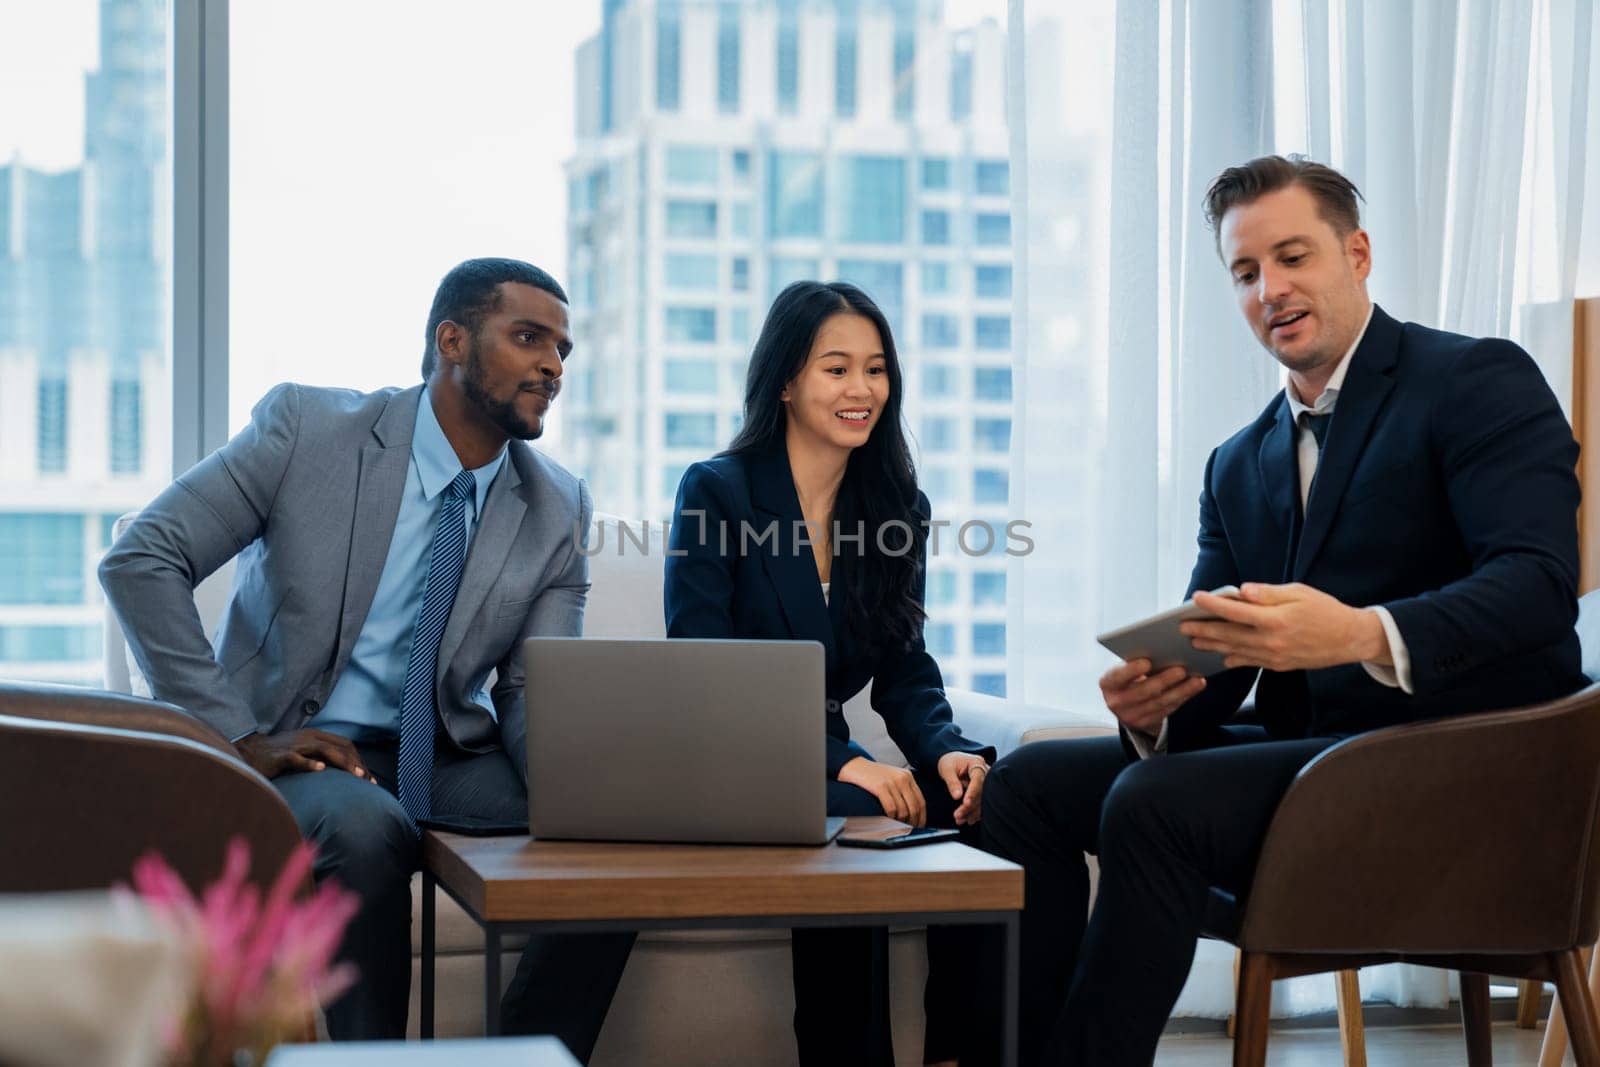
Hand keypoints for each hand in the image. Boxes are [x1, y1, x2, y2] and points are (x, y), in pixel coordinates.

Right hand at [235, 729, 376, 782]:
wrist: (249, 752)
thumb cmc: (279, 755)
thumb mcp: (304, 752)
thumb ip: (321, 756)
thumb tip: (342, 770)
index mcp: (316, 736)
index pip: (345, 745)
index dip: (359, 759)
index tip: (369, 777)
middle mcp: (309, 738)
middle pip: (340, 747)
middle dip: (357, 763)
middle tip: (368, 781)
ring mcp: (295, 746)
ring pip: (325, 750)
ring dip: (343, 762)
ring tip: (356, 775)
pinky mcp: (281, 756)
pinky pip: (297, 759)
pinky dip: (310, 763)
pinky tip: (321, 770)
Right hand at [838, 757, 926, 826]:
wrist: (853, 765)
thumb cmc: (871, 775)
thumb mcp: (891, 778)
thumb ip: (902, 790)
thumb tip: (911, 812)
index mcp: (907, 776)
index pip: (921, 801)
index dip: (921, 817)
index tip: (919, 827)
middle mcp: (902, 778)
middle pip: (914, 807)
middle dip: (912, 823)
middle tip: (908, 831)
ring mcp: (892, 782)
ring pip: (903, 810)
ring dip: (901, 822)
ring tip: (896, 827)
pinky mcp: (881, 787)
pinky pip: (891, 808)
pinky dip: (891, 818)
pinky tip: (887, 820)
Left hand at [937, 752, 989, 825]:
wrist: (952, 762)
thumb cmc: (949, 762)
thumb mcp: (947, 769)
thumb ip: (952, 782)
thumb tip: (957, 797)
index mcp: (977, 763)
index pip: (978, 779)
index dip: (973, 792)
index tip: (966, 803)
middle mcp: (985, 772)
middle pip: (982, 792)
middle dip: (970, 806)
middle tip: (958, 815)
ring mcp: (987, 783)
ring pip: (983, 800)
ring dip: (972, 812)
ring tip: (959, 820)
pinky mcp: (984, 792)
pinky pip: (982, 803)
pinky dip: (975, 813)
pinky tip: (967, 820)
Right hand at [1100, 658, 1205, 734]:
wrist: (1125, 704)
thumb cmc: (1128, 677)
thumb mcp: (1124, 670)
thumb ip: (1135, 663)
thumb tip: (1162, 651)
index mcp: (1107, 684)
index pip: (1117, 677)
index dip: (1131, 670)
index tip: (1147, 662)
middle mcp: (1116, 702)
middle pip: (1143, 692)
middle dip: (1164, 680)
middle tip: (1181, 669)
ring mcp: (1131, 716)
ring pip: (1160, 702)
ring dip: (1180, 690)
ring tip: (1196, 678)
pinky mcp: (1147, 723)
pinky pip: (1169, 709)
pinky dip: (1183, 697)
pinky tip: (1195, 686)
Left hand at [1182, 583, 1389, 671]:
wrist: (1350, 639)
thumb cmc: (1325, 610)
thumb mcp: (1299, 592)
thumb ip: (1268, 593)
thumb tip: (1241, 591)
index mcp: (1276, 619)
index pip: (1236, 612)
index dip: (1213, 605)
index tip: (1195, 598)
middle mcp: (1272, 641)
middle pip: (1229, 636)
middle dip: (1203, 630)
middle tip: (1182, 627)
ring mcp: (1275, 657)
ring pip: (1235, 652)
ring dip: (1212, 647)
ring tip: (1193, 642)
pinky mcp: (1279, 666)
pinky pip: (1250, 663)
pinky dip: (1233, 659)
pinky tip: (1220, 657)